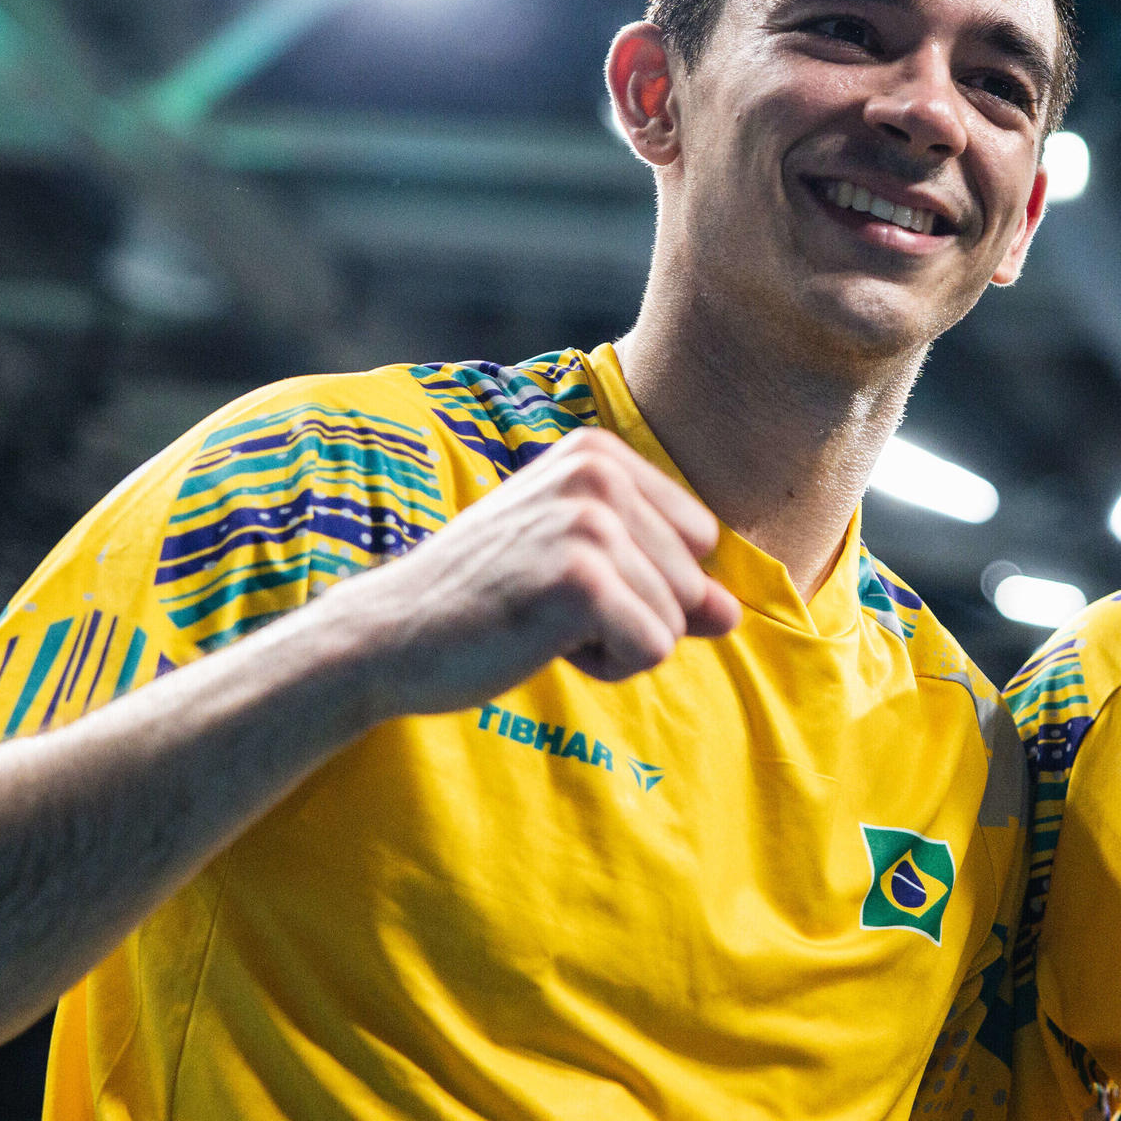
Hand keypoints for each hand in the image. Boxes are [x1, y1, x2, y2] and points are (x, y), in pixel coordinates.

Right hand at [322, 428, 744, 715]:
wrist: (389, 635)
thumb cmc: (485, 600)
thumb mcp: (580, 569)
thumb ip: (662, 580)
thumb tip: (732, 613)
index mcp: (599, 454)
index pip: (700, 539)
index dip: (644, 581)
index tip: (566, 580)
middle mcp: (599, 473)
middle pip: (694, 581)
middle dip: (632, 616)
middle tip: (547, 606)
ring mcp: (591, 522)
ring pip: (677, 621)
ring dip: (615, 644)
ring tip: (541, 621)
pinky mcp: (582, 580)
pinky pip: (652, 649)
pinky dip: (605, 667)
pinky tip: (542, 642)